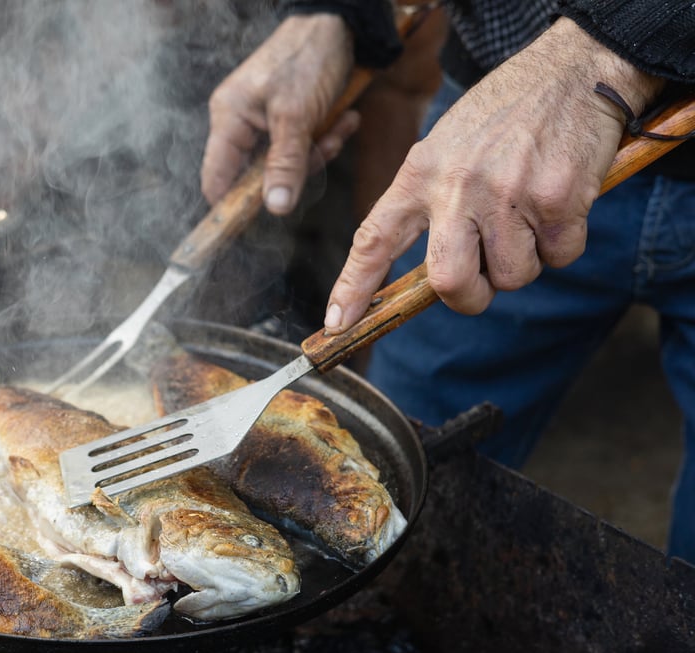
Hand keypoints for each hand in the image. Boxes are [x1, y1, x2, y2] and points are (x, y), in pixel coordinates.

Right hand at [201, 14, 356, 214]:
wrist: (339, 23)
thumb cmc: (308, 57)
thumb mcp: (297, 116)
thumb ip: (284, 164)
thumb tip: (274, 208)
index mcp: (228, 119)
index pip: (216, 180)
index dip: (234, 205)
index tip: (264, 216)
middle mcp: (240, 123)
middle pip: (256, 176)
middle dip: (295, 170)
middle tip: (321, 151)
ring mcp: (264, 122)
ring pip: (285, 162)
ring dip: (317, 152)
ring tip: (339, 126)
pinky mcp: (287, 119)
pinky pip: (301, 146)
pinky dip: (324, 138)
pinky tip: (345, 119)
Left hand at [323, 17, 664, 332]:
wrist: (570, 72)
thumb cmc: (501, 117)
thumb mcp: (443, 147)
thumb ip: (428, 202)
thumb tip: (430, 277)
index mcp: (418, 174)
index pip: (374, 240)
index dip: (352, 287)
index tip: (336, 325)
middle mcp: (456, 187)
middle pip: (449, 282)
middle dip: (469, 297)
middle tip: (484, 280)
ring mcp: (507, 195)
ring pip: (512, 277)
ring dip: (525, 261)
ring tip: (526, 214)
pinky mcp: (557, 200)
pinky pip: (559, 256)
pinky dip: (563, 243)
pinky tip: (558, 203)